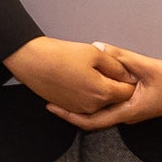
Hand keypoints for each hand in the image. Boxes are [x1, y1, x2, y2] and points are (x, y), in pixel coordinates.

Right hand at [5, 36, 132, 115]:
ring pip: (100, 102)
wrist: (32, 61)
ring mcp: (79, 108)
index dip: (128, 79)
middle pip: (114, 99)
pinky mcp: (68, 107)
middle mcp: (92, 106)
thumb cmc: (59, 56)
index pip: (128, 92)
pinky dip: (87, 93)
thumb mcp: (95, 54)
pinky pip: (85, 103)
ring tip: (88, 69)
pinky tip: (80, 77)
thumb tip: (126, 74)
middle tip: (105, 67)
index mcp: (102, 93)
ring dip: (100, 89)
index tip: (124, 70)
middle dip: (115, 85)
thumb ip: (116, 66)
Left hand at [45, 48, 161, 130]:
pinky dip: (97, 95)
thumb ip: (123, 58)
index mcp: (128, 111)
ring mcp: (131, 109)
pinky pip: (111, 102)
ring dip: (84, 102)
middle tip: (50, 95)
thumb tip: (97, 47)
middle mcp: (127, 114)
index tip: (51, 106)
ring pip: (102, 109)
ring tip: (64, 89)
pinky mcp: (135, 102)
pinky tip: (88, 83)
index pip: (91, 121)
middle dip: (71, 109)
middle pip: (92, 117)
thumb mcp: (150, 67)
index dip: (69, 115)